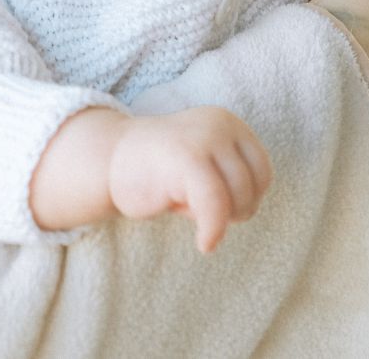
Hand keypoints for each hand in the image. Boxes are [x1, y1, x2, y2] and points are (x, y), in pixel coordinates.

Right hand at [106, 107, 271, 252]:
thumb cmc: (156, 171)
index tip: (219, 207)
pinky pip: (218, 206)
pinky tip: (204, 245)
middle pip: (254, 185)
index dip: (247, 198)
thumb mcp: (203, 166)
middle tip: (197, 210)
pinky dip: (214, 231)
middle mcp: (219, 125)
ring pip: (239, 198)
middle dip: (233, 210)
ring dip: (219, 218)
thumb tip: (251, 206)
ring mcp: (203, 139)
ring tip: (187, 210)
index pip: (262, 170)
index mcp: (227, 122)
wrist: (106, 159)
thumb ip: (230, 177)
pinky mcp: (187, 159)